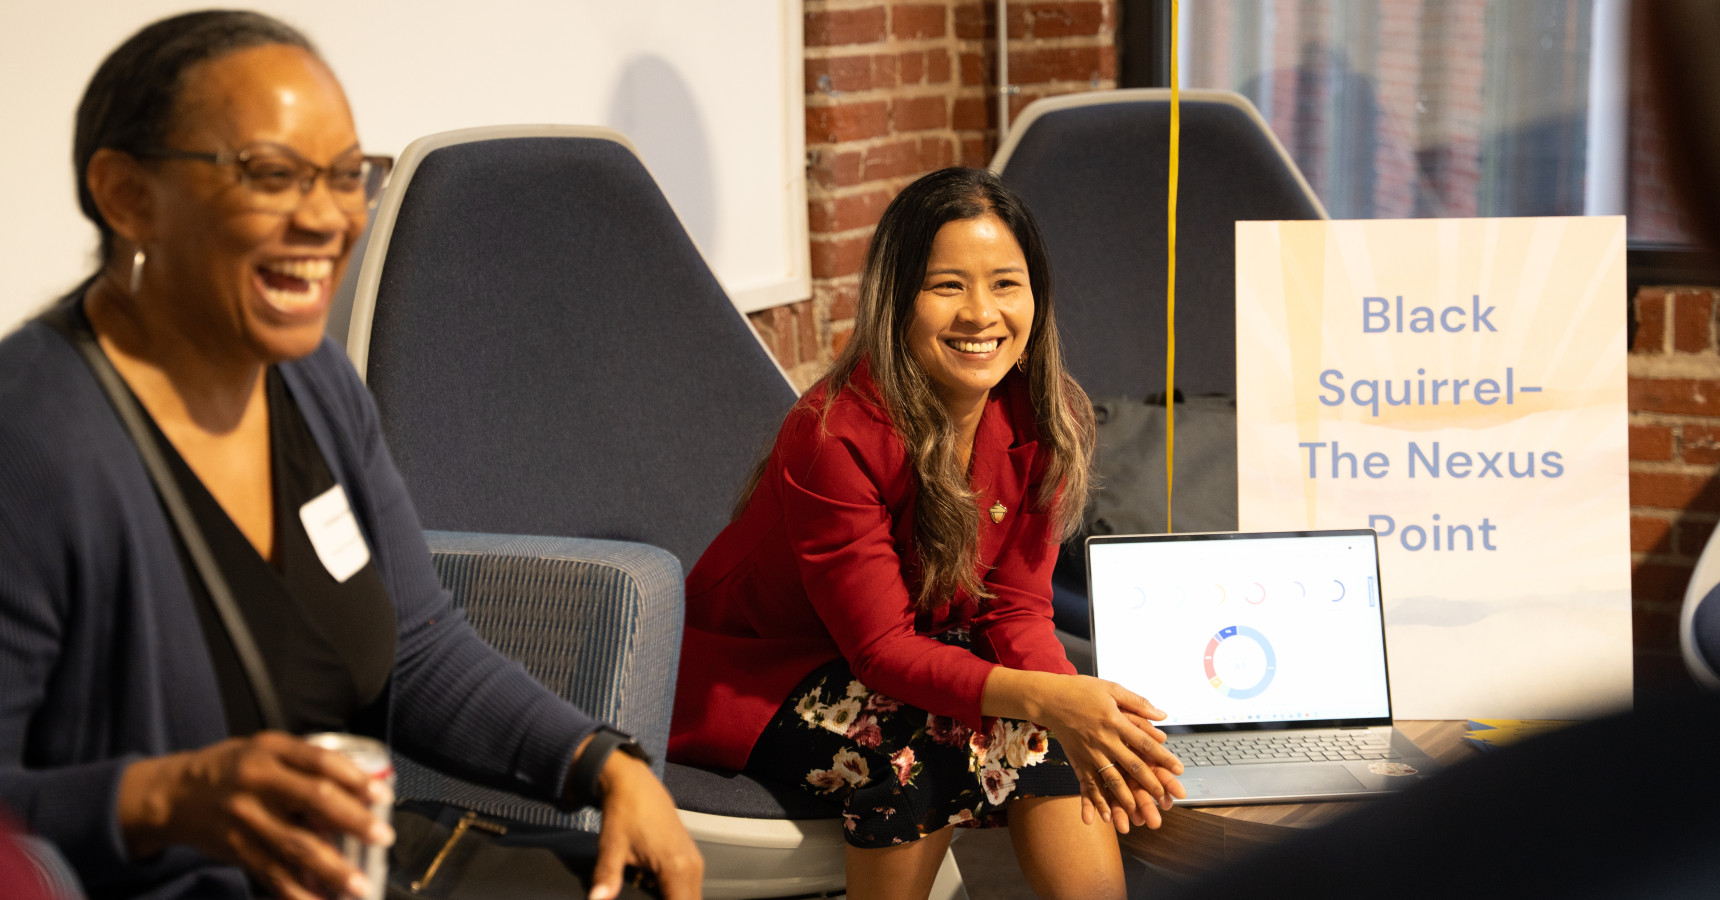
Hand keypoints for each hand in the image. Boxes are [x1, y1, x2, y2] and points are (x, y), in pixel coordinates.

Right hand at [117, 732, 391, 899]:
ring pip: (295, 845)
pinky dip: (297, 892)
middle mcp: (257, 782)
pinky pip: (271, 873)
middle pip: (315, 801)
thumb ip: (305, 764)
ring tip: (360, 886)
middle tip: (383, 838)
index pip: (321, 762)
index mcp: (270, 750)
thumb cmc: (231, 769)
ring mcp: (244, 818)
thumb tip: (358, 789)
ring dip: (333, 869)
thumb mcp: (264, 749)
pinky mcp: (235, 849)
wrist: (172, 794)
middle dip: (354, 822)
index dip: (356, 779)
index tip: (383, 797)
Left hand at [588, 752, 702, 899]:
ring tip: (645, 894)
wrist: (634, 782)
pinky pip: (688, 887)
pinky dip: (674, 894)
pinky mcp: (689, 857)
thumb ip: (606, 878)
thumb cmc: (625, 810)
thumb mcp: (612, 847)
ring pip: (691, 897)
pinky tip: (652, 890)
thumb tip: (596, 899)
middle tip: (642, 898)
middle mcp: (692, 866)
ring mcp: (693, 861)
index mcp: (677, 867)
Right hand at [1033, 676, 1185, 832]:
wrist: (1049, 698)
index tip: (1178, 770)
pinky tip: (1106, 815)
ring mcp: (1090, 753)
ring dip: (1127, 798)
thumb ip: (1138, 702)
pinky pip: (1089, 784)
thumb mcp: (1112, 688)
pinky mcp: (1077, 760)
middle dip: (1150, 784)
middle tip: (1164, 799)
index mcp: (1115, 721)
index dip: (1163, 757)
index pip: (1145, 743)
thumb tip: (1162, 714)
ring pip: (1112, 779)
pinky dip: (1097, 800)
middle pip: (1132, 766)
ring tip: (1140, 813)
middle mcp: (1104, 740)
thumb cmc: (1082, 690)